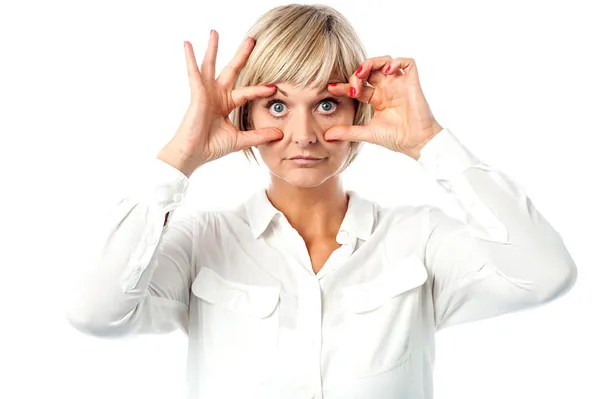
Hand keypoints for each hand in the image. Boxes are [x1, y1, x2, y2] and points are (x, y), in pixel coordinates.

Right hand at [159, 30, 282, 175]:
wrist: (193, 155)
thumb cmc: (211, 147)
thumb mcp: (240, 140)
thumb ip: (259, 135)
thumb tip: (279, 134)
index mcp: (226, 104)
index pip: (247, 92)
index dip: (260, 89)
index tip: (274, 87)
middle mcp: (217, 95)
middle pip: (231, 70)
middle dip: (241, 55)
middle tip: (251, 40)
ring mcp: (206, 92)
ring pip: (211, 66)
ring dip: (213, 49)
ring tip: (214, 32)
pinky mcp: (197, 93)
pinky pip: (194, 73)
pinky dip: (191, 59)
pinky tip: (188, 44)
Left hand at [324, 57, 442, 159]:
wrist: (416, 143)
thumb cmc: (396, 139)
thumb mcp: (366, 133)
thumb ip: (347, 132)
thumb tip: (326, 136)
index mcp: (376, 99)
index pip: (357, 86)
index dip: (344, 85)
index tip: (331, 88)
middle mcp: (387, 89)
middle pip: (369, 69)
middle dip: (357, 73)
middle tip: (353, 87)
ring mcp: (399, 84)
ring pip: (385, 61)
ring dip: (372, 63)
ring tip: (365, 73)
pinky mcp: (412, 82)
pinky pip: (407, 62)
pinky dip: (397, 61)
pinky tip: (388, 70)